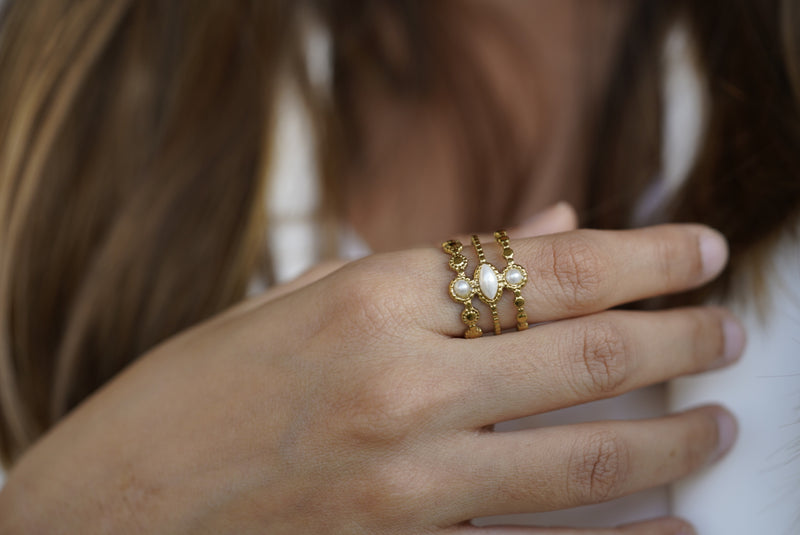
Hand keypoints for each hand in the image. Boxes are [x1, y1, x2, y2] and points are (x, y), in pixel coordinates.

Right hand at [0, 221, 741, 534]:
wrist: (107, 515)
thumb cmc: (192, 395)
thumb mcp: (302, 302)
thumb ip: (435, 269)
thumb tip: (547, 226)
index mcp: (368, 299)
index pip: (547, 265)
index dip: (641, 255)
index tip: (700, 251)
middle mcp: (397, 386)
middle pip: (584, 354)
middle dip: (679, 339)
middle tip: (731, 331)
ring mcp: (404, 485)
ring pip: (583, 459)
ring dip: (670, 438)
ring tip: (719, 424)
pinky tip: (672, 524)